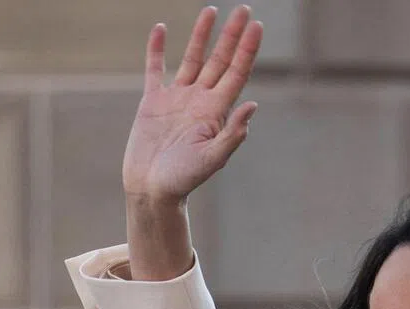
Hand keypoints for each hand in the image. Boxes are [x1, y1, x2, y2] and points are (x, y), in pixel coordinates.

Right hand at [123, 6, 261, 205]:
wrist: (152, 190)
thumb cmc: (183, 180)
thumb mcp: (212, 159)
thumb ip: (232, 134)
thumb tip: (253, 105)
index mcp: (215, 113)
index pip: (236, 74)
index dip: (247, 50)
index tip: (257, 26)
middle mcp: (199, 102)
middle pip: (220, 61)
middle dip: (232, 35)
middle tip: (245, 9)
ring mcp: (177, 99)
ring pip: (193, 59)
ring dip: (202, 35)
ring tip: (212, 10)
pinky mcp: (154, 101)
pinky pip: (156, 68)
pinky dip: (157, 49)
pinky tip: (162, 29)